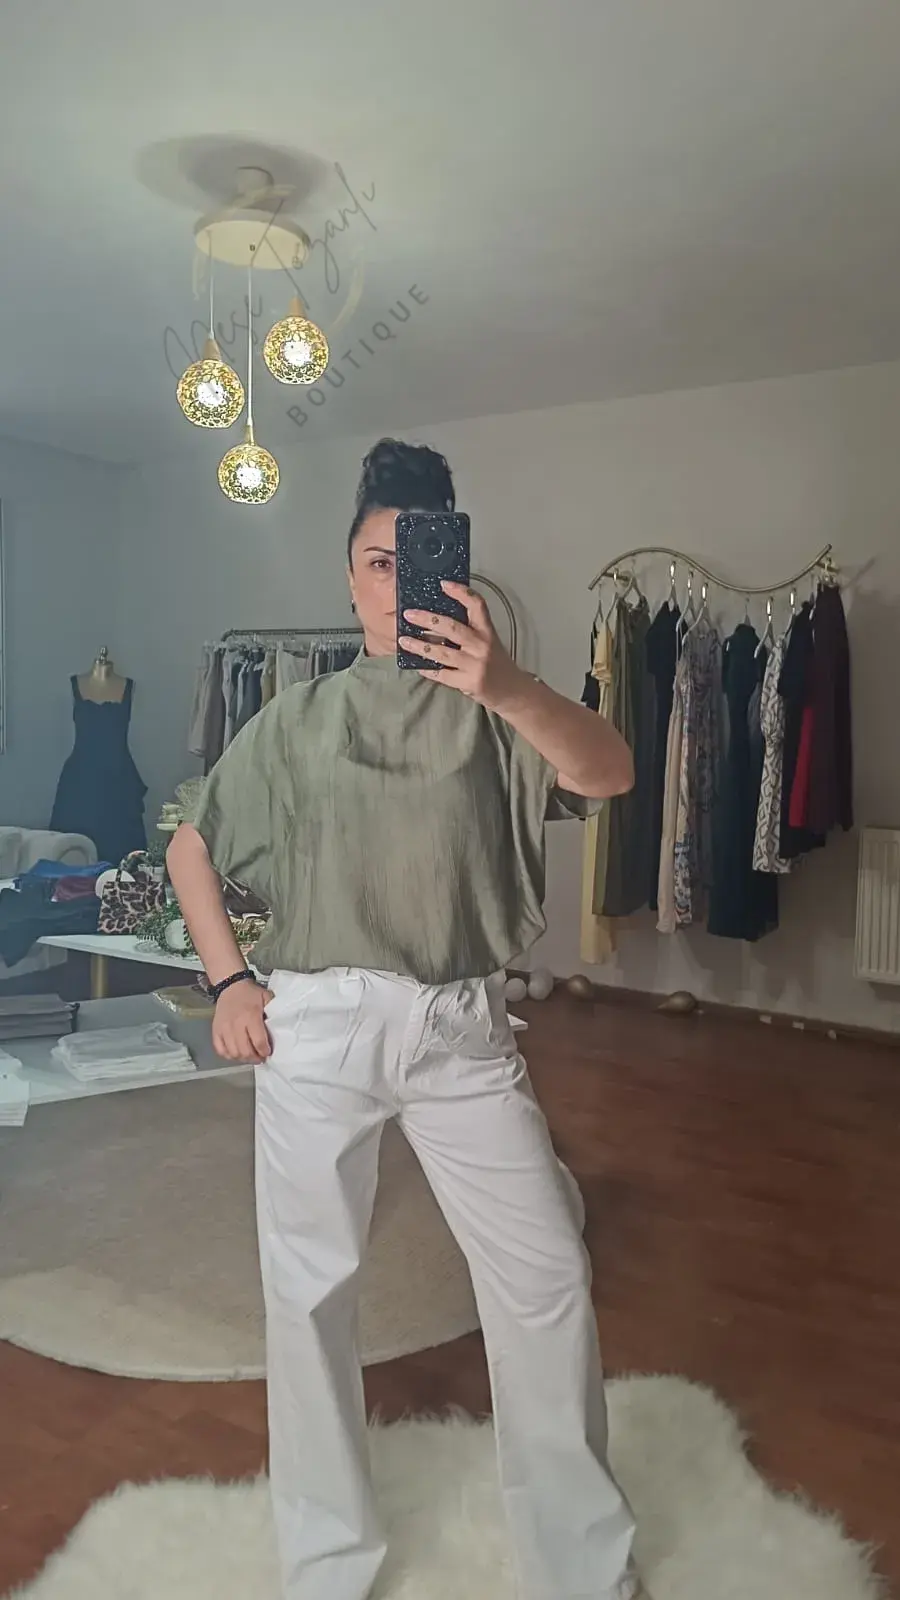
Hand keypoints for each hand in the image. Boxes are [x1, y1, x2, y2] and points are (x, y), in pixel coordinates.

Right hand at [212, 979, 273, 1064]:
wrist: (231, 986)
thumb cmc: (251, 994)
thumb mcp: (267, 998)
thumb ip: (274, 1012)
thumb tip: (281, 1028)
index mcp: (251, 1016)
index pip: (259, 1041)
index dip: (265, 1051)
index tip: (268, 1052)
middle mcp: (236, 1024)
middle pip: (245, 1051)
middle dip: (255, 1058)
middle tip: (260, 1058)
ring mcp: (224, 1029)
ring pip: (233, 1053)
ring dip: (243, 1059)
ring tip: (250, 1056)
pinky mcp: (216, 1031)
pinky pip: (221, 1050)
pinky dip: (229, 1056)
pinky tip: (237, 1053)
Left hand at [399, 582, 529, 712]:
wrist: (512, 691)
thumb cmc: (496, 662)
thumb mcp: (489, 641)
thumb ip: (470, 629)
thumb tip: (436, 619)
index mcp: (487, 631)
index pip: (477, 605)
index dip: (461, 592)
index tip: (443, 584)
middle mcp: (482, 645)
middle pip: (452, 628)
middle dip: (428, 619)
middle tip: (409, 614)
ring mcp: (475, 665)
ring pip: (442, 653)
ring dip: (420, 646)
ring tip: (403, 640)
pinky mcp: (469, 683)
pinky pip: (443, 675)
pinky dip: (428, 670)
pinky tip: (417, 666)